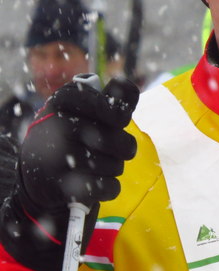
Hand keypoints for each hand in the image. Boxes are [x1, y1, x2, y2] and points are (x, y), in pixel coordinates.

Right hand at [0, 77, 138, 270]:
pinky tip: (97, 180)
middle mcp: (59, 126)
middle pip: (121, 140)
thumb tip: (126, 84)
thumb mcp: (87, 110)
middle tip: (113, 147)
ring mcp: (59, 157)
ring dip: (115, 167)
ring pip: (117, 165)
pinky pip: (110, 187)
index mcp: (65, 100)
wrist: (39, 174)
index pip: (112, 106)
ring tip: (97, 163)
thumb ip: (112, 97)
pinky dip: (110, 187)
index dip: (121, 115)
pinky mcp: (63, 186)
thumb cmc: (74, 134)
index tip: (120, 120)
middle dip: (124, 146)